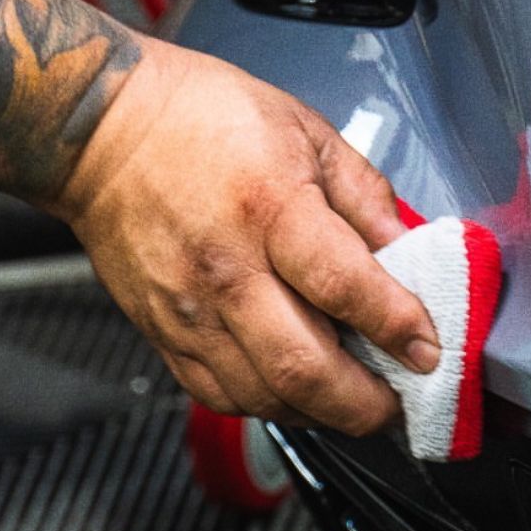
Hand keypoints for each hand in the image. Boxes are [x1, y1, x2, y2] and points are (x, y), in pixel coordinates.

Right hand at [62, 37, 440, 433]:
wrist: (102, 133)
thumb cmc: (200, 118)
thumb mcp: (304, 129)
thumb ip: (363, 194)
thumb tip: (405, 248)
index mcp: (270, 206)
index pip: (346, 287)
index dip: (399, 327)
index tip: (428, 348)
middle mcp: (226, 268)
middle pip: (303, 367)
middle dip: (365, 403)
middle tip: (396, 401)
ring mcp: (188, 309)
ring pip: (262, 395)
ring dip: (319, 412)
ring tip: (351, 398)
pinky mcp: (161, 331)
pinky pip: (218, 394)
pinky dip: (265, 405)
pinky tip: (292, 388)